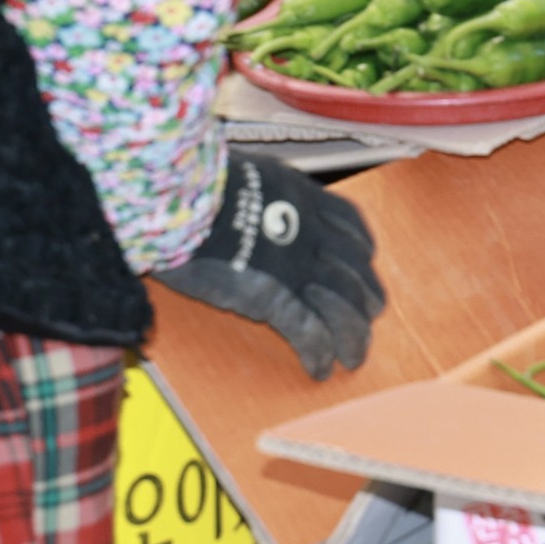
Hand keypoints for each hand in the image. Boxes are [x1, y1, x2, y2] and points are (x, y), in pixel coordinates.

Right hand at [154, 153, 385, 378]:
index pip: (354, 230)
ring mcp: (297, 266)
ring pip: (346, 307)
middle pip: (358, 273)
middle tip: (364, 323)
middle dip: (365, 302)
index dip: (362, 256)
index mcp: (306, 199)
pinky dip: (319, 353)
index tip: (363, 271)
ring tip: (351, 358)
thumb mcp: (246, 173)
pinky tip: (319, 369)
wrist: (180, 191)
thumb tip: (247, 197)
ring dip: (352, 337)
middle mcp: (313, 233)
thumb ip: (261, 192)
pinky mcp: (273, 297)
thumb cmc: (195, 181)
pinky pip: (309, 331)